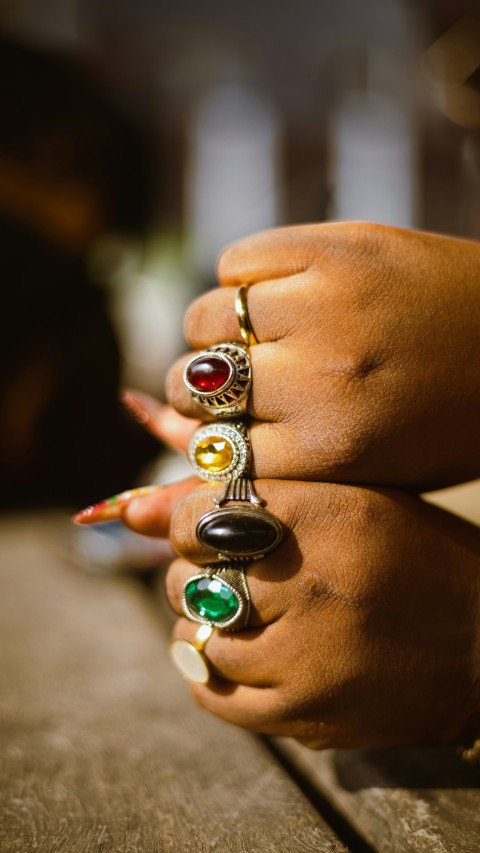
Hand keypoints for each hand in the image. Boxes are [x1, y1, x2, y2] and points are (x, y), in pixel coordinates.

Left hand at [157, 480, 479, 748]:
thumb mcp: (354, 501)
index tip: (206, 523)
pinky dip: (213, 669)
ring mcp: (308, 660)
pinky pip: (215, 695)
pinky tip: (241, 650)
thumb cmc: (418, 559)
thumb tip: (136, 509)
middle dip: (196, 566)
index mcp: (333, 516)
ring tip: (245, 610)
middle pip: (193, 573)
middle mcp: (315, 586)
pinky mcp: (307, 717)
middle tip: (229, 568)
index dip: (192, 516)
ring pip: (198, 634)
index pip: (204, 511)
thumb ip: (256, 494)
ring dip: (207, 617)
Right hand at [166, 222, 479, 488]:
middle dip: (200, 392)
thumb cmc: (448, 423)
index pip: (214, 448)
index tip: (220, 433)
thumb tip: (177, 435)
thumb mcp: (370, 470)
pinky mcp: (336, 244)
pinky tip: (276, 297)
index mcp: (332, 448)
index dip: (211, 441)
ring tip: (247, 338)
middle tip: (225, 386)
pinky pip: (237, 261)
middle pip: (198, 385)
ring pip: (204, 318)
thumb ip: (276, 463)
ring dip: (213, 334)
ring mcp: (327, 302)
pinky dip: (243, 282)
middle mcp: (321, 376)